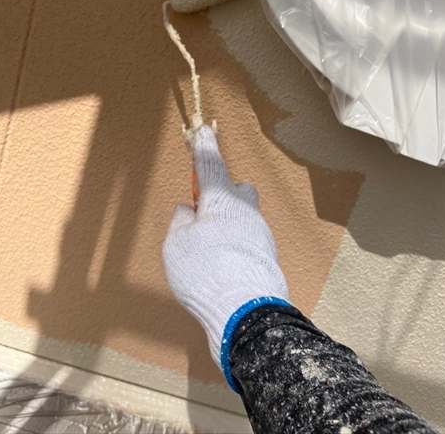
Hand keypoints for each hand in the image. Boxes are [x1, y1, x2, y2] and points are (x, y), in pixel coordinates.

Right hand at [163, 126, 287, 365]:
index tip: (203, 132)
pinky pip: (249, 242)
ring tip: (208, 254)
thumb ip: (181, 222)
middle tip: (203, 215)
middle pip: (238, 190)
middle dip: (223, 194)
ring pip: (244, 218)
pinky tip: (223, 269)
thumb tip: (189, 212)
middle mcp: (246, 211)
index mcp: (222, 200)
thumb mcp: (175, 245)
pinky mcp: (268, 256)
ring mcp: (261, 233)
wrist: (246, 312)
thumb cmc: (205, 272)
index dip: (204, 148)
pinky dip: (236, 248)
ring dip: (228, 227)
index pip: (211, 165)